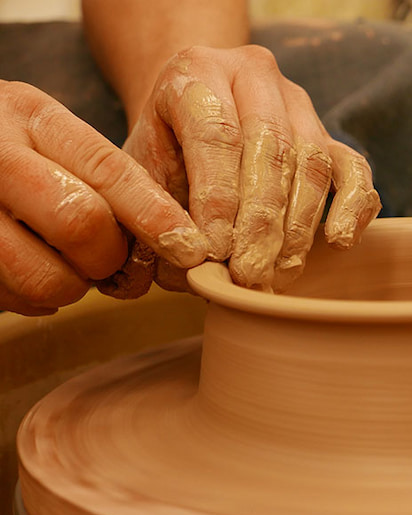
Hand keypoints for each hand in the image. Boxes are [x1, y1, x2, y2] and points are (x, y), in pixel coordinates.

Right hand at [0, 81, 207, 314]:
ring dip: (71, 285)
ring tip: (67, 265)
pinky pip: (10, 297)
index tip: (189, 247)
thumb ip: (102, 172)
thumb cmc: (11, 146)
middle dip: (109, 256)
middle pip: (80, 223)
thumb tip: (175, 234)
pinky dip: (33, 297)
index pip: (108, 169)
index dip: (155, 215)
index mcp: (34, 117)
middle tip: (107, 259)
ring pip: (43, 276)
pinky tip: (31, 269)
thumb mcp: (49, 133)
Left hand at [120, 45, 381, 291]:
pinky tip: (338, 241)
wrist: (192, 111)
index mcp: (198, 70)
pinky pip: (354, 168)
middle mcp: (255, 75)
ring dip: (298, 226)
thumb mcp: (139, 167)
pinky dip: (353, 207)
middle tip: (249, 273)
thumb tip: (186, 262)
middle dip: (261, 221)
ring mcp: (300, 104)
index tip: (213, 250)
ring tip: (278, 273)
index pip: (216, 132)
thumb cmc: (163, 148)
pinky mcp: (330, 136)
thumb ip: (154, 209)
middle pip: (271, 147)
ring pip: (313, 161)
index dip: (217, 196)